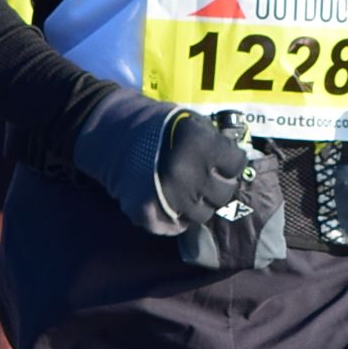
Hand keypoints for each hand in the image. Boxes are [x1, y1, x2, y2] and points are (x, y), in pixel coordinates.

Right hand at [74, 90, 249, 235]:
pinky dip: (175, 220)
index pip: (236, 164)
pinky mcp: (148, 214)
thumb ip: (215, 142)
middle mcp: (188, 173)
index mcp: (201, 145)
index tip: (221, 161)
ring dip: (197, 204)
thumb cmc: (156, 124)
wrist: (110, 132)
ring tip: (185, 190)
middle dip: (216, 186)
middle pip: (223, 194)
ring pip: (202, 215)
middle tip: (203, 178)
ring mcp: (169, 197)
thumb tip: (236, 159)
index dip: (230, 162)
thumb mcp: (191, 121)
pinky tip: (170, 204)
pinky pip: (175, 227)